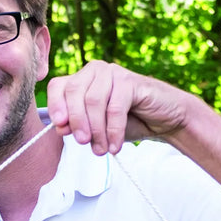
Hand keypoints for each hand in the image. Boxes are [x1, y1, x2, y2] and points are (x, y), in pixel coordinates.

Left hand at [46, 60, 187, 155]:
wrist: (164, 120)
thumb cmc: (127, 122)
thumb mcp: (96, 128)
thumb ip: (77, 126)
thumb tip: (60, 127)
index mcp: (82, 79)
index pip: (58, 86)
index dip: (55, 105)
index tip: (59, 126)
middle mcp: (95, 71)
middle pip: (74, 92)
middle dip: (76, 121)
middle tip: (83, 143)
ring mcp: (113, 73)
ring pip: (93, 101)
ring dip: (96, 130)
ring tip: (102, 150)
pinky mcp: (131, 81)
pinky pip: (115, 108)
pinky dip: (113, 130)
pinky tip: (115, 146)